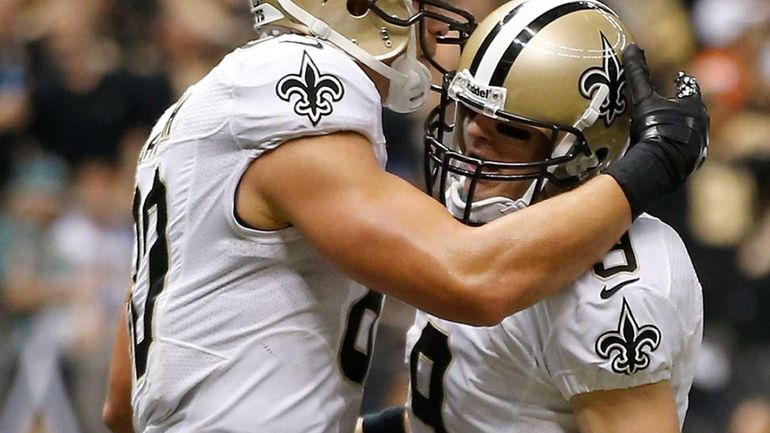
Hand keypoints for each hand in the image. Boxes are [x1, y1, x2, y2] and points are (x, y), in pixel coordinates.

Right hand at [623, 44, 708, 178]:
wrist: (661, 164)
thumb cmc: (655, 128)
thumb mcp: (643, 100)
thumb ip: (638, 75)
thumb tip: (632, 48)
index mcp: (693, 105)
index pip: (690, 87)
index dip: (682, 82)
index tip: (677, 78)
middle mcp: (702, 123)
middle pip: (692, 109)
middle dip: (682, 106)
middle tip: (669, 104)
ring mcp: (700, 143)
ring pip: (690, 129)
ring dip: (680, 126)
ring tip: (666, 126)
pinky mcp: (693, 161)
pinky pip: (686, 148)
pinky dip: (678, 144)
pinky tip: (666, 147)